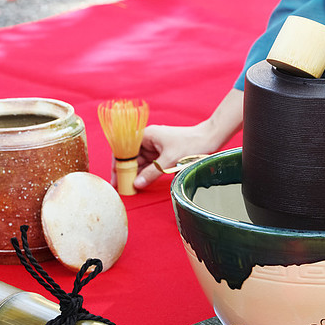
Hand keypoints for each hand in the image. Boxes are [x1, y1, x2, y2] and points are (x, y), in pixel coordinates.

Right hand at [117, 89, 243, 188]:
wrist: (209, 139)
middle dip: (126, 172)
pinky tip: (141, 184)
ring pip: (141, 163)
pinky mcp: (163, 154)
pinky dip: (146, 174)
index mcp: (146, 135)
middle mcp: (148, 140)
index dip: (118, 164)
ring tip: (129, 189)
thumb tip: (136, 184)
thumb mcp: (169, 160)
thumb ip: (152, 173)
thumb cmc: (190, 145)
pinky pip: (150, 165)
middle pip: (131, 158)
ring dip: (136, 174)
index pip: (124, 150)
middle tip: (122, 188)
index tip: (115, 178)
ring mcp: (155, 147)